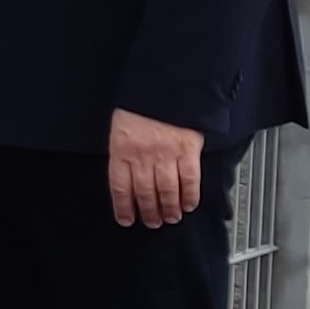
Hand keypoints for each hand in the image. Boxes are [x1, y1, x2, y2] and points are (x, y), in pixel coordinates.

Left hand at [107, 107, 205, 227]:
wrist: (165, 86)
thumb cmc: (141, 105)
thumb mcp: (121, 128)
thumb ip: (123, 152)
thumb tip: (126, 177)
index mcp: (121, 150)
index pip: (120, 187)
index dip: (123, 207)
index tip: (126, 219)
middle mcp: (142, 155)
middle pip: (144, 193)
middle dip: (148, 212)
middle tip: (152, 222)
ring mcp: (166, 154)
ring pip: (166, 191)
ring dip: (169, 209)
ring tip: (170, 217)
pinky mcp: (188, 151)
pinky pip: (189, 180)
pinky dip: (190, 196)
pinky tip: (189, 205)